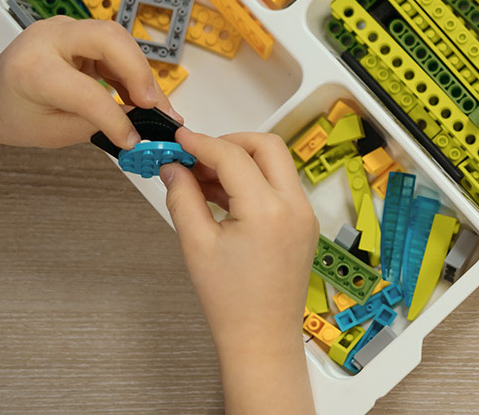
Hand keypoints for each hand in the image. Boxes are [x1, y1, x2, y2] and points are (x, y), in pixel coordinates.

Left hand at [0, 17, 178, 158]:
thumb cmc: (14, 114)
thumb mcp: (54, 131)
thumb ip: (97, 124)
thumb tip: (139, 123)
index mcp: (32, 69)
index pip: (87, 90)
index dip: (115, 117)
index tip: (132, 139)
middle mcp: (48, 38)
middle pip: (110, 38)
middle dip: (139, 72)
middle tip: (154, 106)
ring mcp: (65, 29)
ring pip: (119, 39)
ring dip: (141, 73)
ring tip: (154, 107)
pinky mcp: (79, 32)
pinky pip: (116, 46)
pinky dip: (133, 71)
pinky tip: (140, 96)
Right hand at [161, 129, 317, 414]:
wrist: (261, 337)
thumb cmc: (229, 300)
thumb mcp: (196, 244)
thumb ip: (183, 197)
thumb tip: (173, 167)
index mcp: (268, 209)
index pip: (233, 156)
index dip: (202, 143)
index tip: (178, 140)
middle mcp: (295, 205)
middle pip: (267, 147)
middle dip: (230, 143)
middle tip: (197, 155)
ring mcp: (305, 214)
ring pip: (276, 165)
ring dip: (242, 162)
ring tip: (202, 179)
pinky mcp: (304, 224)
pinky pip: (280, 187)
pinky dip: (253, 181)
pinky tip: (221, 195)